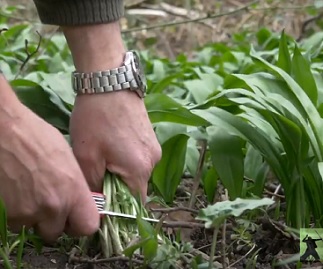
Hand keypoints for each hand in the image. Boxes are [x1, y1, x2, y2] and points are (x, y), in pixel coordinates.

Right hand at [0, 97, 98, 241]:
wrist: (4, 132)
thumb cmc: (39, 137)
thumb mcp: (69, 159)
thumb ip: (76, 186)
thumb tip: (81, 200)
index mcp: (74, 191)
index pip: (88, 227)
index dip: (82, 223)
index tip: (76, 217)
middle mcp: (54, 207)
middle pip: (58, 233)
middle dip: (55, 222)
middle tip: (50, 205)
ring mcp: (29, 213)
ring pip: (35, 228)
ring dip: (35, 217)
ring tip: (31, 194)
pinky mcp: (9, 214)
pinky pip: (17, 223)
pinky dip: (18, 214)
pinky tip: (17, 194)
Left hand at [69, 91, 160, 200]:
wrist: (110, 82)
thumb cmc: (96, 118)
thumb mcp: (86, 155)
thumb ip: (93, 186)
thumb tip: (98, 204)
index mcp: (139, 170)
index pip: (133, 205)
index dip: (116, 208)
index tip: (99, 200)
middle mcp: (153, 161)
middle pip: (135, 188)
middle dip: (116, 188)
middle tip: (95, 173)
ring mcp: (154, 147)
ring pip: (136, 172)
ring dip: (120, 172)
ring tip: (102, 155)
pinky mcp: (151, 137)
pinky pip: (139, 158)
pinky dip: (126, 159)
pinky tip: (111, 144)